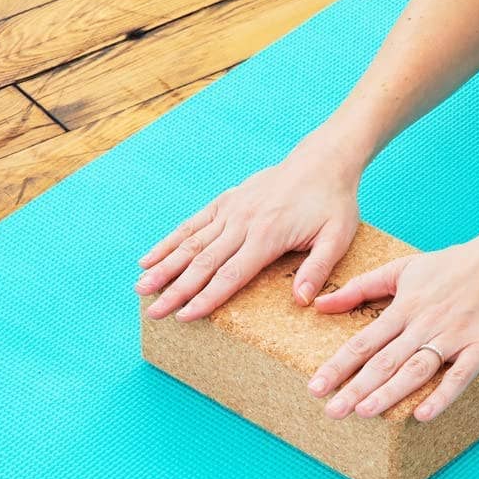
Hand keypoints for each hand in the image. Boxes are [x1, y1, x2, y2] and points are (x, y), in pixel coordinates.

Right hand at [135, 138, 362, 320]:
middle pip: (203, 263)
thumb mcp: (337, 237)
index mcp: (267, 236)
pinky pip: (193, 223)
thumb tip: (301, 301)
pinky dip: (170, 241)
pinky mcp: (226, 200)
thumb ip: (317, 269)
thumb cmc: (333, 203)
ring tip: (140, 289)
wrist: (323, 161)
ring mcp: (231, 210)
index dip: (206, 298)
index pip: (231, 275)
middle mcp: (243, 222)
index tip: (185, 317)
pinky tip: (150, 258)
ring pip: (191, 243)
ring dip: (164, 267)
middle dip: (176, 290)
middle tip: (153, 313)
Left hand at [305, 222, 478, 421]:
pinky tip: (422, 414)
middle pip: (385, 360)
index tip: (315, 387)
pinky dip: (441, 395)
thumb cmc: (457, 265)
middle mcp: (426, 323)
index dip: (338, 365)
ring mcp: (455, 336)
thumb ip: (363, 287)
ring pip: (416, 369)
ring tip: (363, 412)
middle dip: (356, 387)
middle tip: (331, 410)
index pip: (364, 341)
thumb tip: (320, 304)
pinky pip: (460, 375)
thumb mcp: (405, 269)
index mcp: (406, 306)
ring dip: (389, 392)